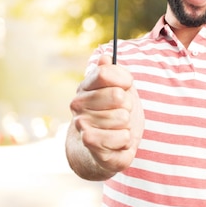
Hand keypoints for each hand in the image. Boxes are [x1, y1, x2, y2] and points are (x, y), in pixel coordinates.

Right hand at [70, 55, 143, 174]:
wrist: (105, 148)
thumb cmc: (115, 114)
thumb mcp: (120, 89)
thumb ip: (114, 73)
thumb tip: (104, 58)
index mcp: (85, 87)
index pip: (104, 73)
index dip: (123, 79)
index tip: (126, 86)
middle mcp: (78, 104)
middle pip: (118, 95)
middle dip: (128, 106)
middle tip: (121, 112)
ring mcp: (82, 125)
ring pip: (122, 118)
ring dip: (127, 125)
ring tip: (118, 128)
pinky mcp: (91, 145)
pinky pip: (122, 138)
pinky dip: (126, 141)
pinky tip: (117, 142)